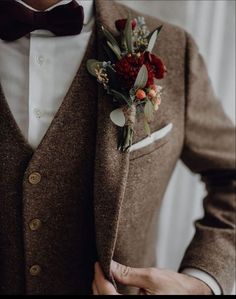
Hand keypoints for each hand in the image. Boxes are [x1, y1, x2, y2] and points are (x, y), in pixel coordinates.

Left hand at [92, 261, 212, 294]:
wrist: (190, 293)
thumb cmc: (174, 286)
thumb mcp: (150, 277)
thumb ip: (127, 273)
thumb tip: (109, 265)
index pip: (109, 296)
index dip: (100, 279)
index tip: (98, 265)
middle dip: (99, 285)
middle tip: (98, 268)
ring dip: (103, 291)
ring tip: (102, 275)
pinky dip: (110, 295)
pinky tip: (110, 285)